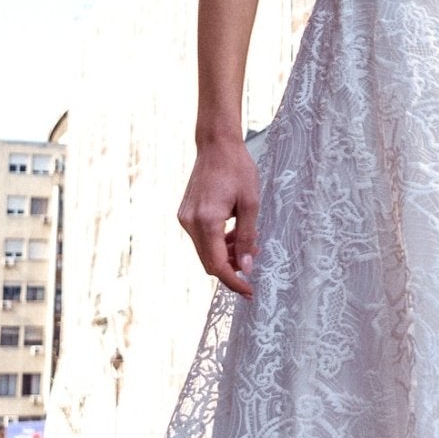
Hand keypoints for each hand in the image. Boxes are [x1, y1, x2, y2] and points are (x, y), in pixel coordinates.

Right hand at [177, 138, 259, 296]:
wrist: (216, 145)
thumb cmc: (238, 169)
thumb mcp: (251, 204)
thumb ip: (248, 237)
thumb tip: (246, 266)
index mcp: (207, 220)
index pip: (217, 265)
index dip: (233, 282)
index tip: (249, 291)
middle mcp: (190, 223)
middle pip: (209, 262)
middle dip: (232, 269)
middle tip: (253, 264)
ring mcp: (185, 219)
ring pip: (205, 252)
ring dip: (226, 255)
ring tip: (249, 244)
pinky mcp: (185, 214)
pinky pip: (201, 239)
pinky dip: (218, 243)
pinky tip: (235, 235)